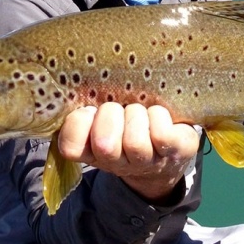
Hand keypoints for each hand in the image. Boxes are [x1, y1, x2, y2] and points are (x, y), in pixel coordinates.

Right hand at [56, 102, 199, 203]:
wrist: (167, 153)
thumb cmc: (128, 125)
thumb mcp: (103, 116)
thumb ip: (88, 105)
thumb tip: (78, 82)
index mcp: (93, 150)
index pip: (70, 147)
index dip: (79, 124)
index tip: (91, 109)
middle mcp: (116, 162)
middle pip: (104, 143)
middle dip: (111, 115)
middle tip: (120, 109)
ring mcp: (146, 161)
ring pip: (134, 140)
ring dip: (137, 115)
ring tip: (141, 113)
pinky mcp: (173, 152)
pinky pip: (161, 134)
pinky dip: (159, 116)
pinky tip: (160, 116)